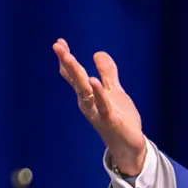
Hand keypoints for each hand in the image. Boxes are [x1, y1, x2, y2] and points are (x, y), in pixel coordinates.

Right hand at [54, 38, 145, 174]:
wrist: (129, 145)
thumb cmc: (120, 119)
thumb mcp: (114, 91)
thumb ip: (107, 74)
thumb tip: (98, 53)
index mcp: (88, 95)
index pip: (74, 75)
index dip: (66, 59)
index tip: (59, 42)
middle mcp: (88, 102)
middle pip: (75, 80)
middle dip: (67, 63)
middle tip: (57, 47)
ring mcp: (97, 111)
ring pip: (84, 90)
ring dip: (77, 74)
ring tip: (69, 57)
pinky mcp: (109, 120)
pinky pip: (102, 105)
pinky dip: (98, 93)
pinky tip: (94, 81)